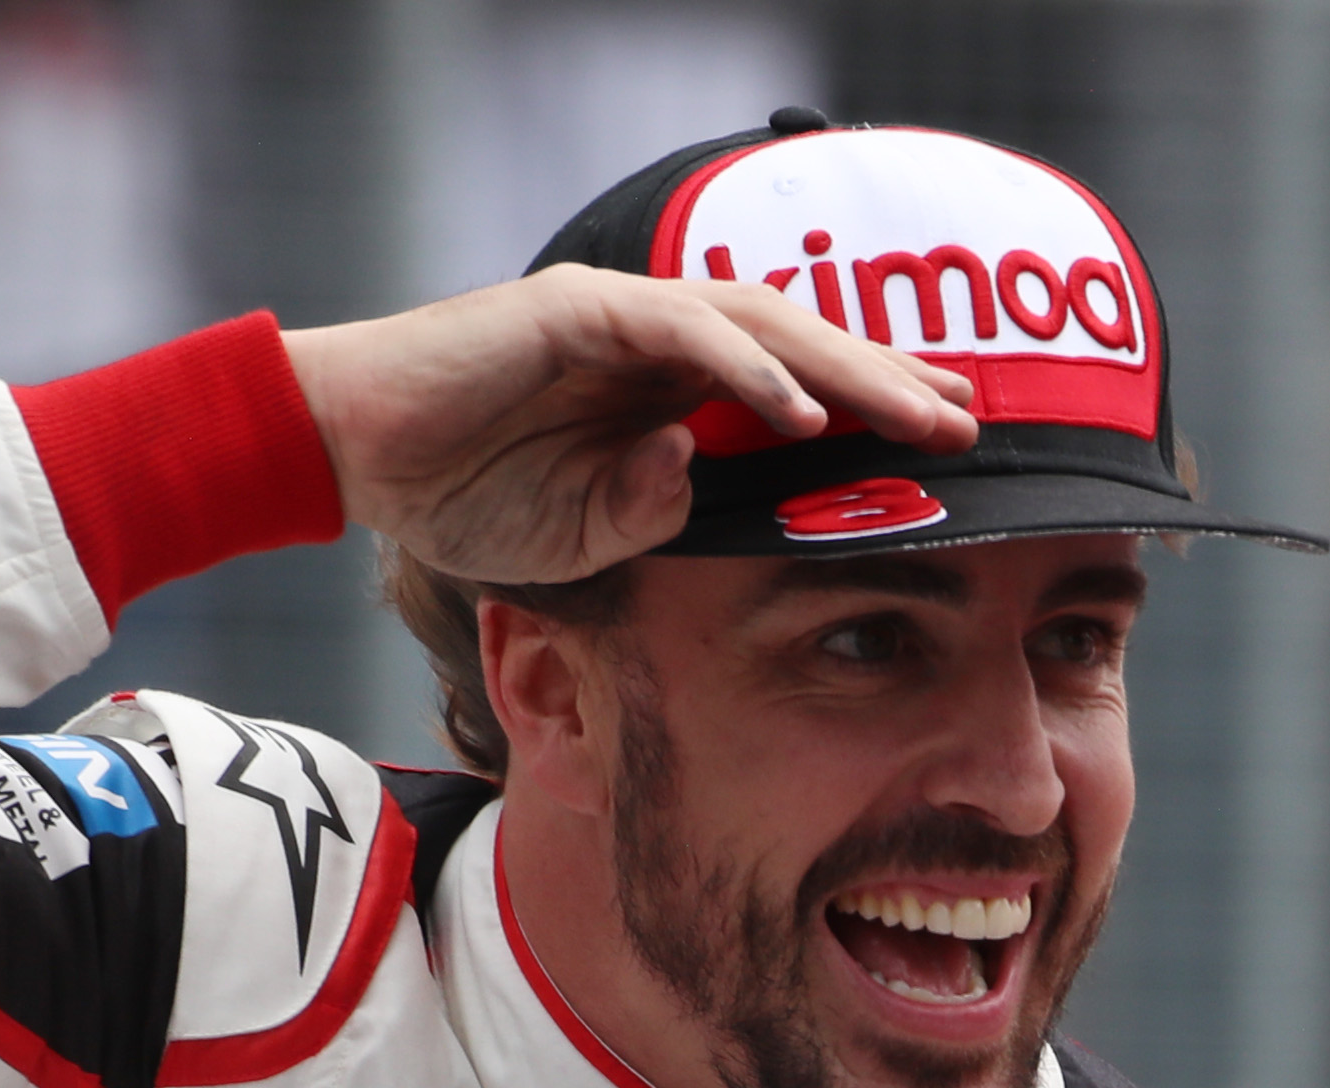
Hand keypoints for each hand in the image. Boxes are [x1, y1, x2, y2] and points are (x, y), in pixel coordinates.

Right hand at [289, 270, 976, 588]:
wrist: (356, 456)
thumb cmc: (466, 492)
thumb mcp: (586, 535)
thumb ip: (654, 511)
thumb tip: (701, 475)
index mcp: (670, 385)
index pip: (798, 383)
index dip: (875, 404)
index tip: (953, 439)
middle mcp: (658, 336)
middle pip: (803, 344)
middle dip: (891, 381)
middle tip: (972, 420)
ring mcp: (622, 315)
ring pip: (761, 325)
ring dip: (847, 368)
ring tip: (917, 411)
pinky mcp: (577, 311)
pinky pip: (683, 332)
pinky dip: (748, 369)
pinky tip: (803, 407)